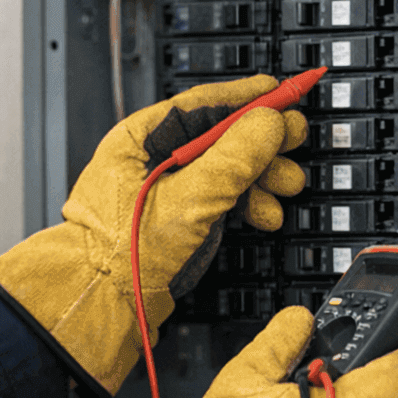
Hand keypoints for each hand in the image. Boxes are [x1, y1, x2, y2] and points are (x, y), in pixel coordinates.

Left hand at [0, 75, 306, 397]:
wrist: (102, 307)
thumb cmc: (120, 254)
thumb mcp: (189, 200)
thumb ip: (233, 159)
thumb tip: (269, 123)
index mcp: (142, 140)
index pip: (203, 104)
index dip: (247, 97)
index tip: (281, 90)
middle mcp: (154, 160)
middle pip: (220, 136)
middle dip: (262, 142)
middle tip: (296, 141)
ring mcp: (168, 191)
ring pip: (226, 170)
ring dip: (262, 176)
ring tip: (288, 185)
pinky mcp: (179, 219)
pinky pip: (222, 199)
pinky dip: (248, 204)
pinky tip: (266, 214)